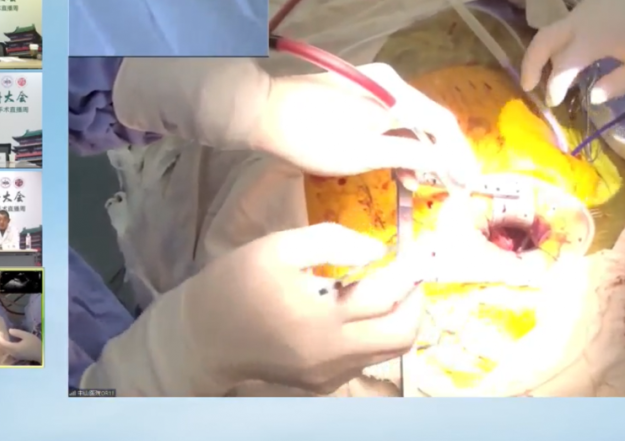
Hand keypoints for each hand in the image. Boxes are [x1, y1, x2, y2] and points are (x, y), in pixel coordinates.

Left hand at [0, 313, 41, 361]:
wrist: (41, 354)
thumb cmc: (34, 344)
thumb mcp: (27, 336)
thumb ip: (17, 333)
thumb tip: (9, 331)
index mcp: (14, 348)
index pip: (2, 343)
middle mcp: (12, 353)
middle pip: (2, 347)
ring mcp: (14, 355)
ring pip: (5, 349)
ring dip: (2, 343)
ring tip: (0, 336)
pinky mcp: (17, 356)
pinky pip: (8, 350)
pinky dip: (5, 345)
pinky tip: (7, 342)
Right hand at [84, 223, 428, 396]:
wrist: (202, 337)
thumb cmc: (237, 284)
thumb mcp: (278, 247)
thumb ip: (331, 241)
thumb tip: (377, 250)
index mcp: (321, 318)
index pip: (387, 294)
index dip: (411, 267)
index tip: (422, 247)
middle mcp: (332, 354)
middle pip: (402, 334)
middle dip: (416, 299)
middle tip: (412, 270)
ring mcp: (329, 374)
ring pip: (389, 350)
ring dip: (399, 316)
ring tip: (390, 285)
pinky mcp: (323, 384)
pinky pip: (366, 359)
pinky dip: (375, 331)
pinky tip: (359, 307)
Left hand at [252, 63, 478, 184]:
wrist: (260, 112)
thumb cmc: (312, 136)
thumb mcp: (366, 151)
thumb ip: (412, 154)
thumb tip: (450, 164)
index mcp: (395, 92)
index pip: (443, 123)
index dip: (460, 155)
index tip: (470, 184)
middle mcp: (389, 83)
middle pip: (429, 120)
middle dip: (443, 156)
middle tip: (453, 188)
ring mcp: (372, 87)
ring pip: (409, 122)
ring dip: (421, 153)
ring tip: (425, 184)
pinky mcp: (356, 97)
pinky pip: (391, 121)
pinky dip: (400, 144)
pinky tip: (400, 169)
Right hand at [520, 0, 624, 105]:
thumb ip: (616, 85)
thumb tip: (592, 97)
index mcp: (591, 40)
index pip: (561, 68)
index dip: (553, 87)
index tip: (554, 102)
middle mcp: (578, 22)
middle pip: (542, 41)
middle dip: (530, 65)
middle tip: (528, 86)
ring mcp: (582, 8)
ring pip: (553, 32)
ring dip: (546, 53)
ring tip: (551, 75)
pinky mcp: (589, 2)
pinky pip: (567, 24)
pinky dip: (562, 42)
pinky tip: (573, 55)